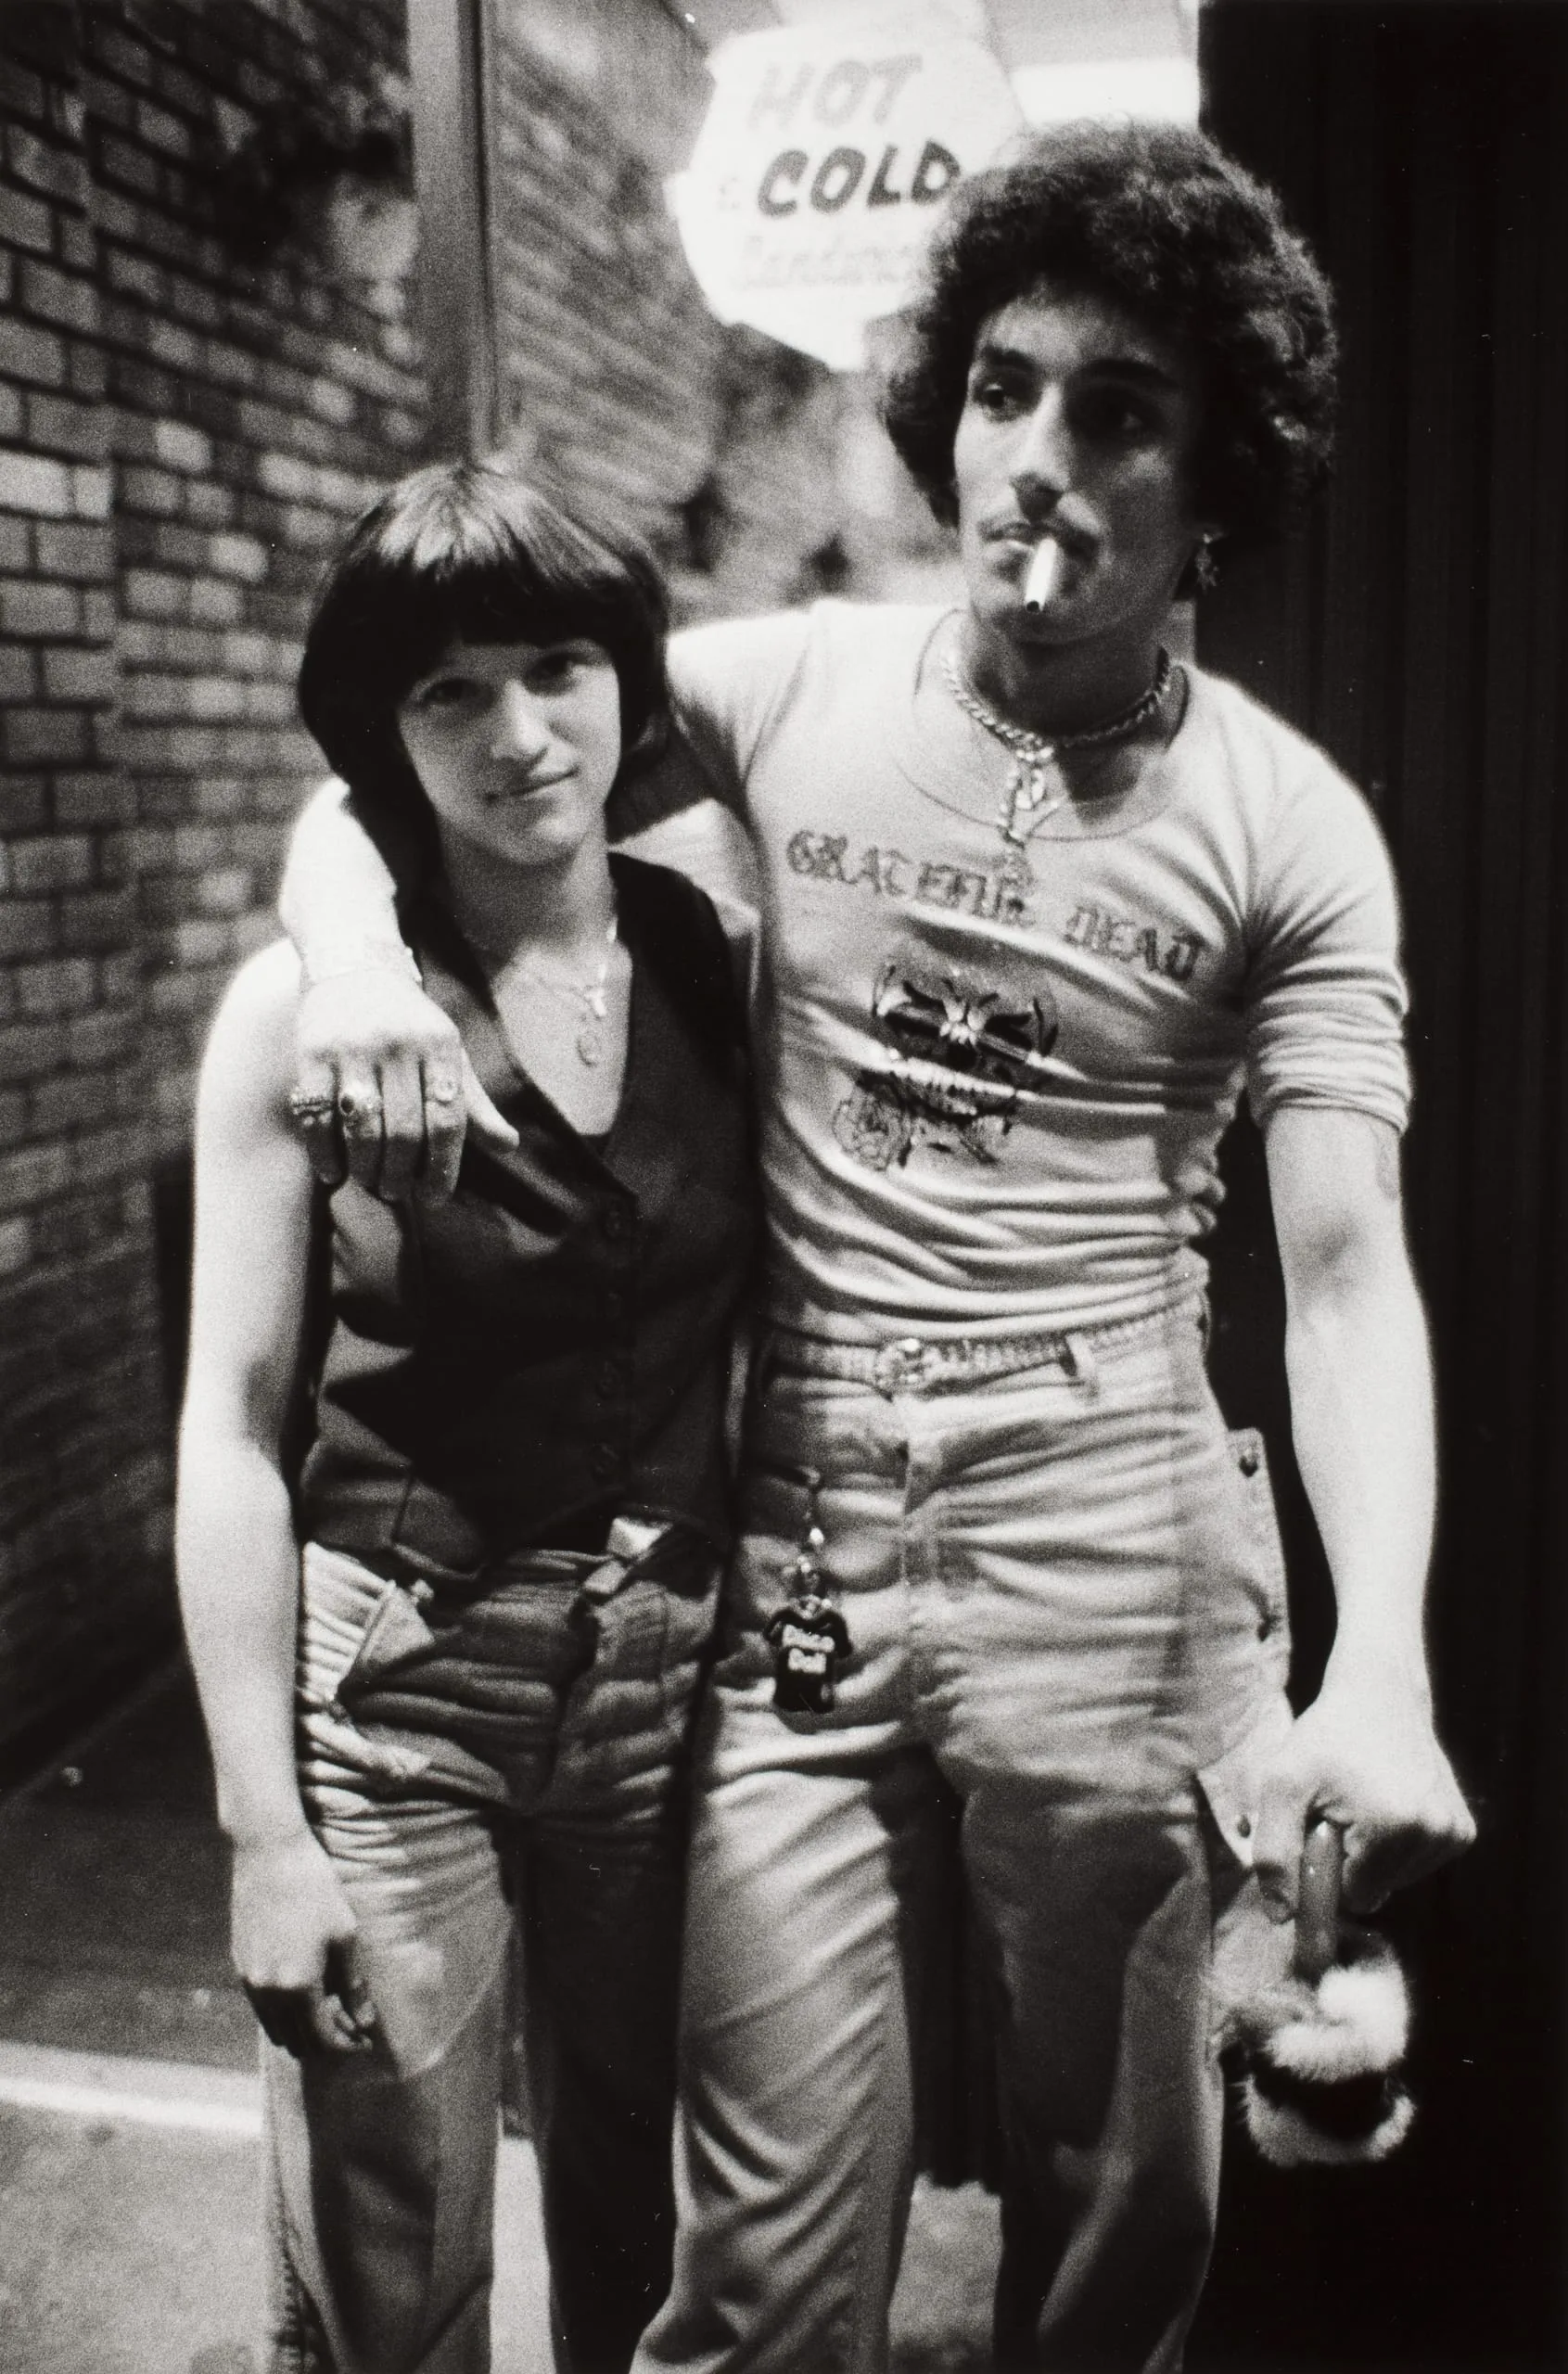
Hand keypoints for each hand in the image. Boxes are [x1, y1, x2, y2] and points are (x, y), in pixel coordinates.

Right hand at [230, 1829, 375, 2055]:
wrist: (268, 1853)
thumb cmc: (315, 1890)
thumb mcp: (344, 1935)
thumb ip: (353, 1984)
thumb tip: (365, 2022)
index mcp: (298, 1987)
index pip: (323, 2039)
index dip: (348, 2045)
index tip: (366, 2041)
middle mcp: (268, 1992)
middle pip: (296, 2042)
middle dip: (325, 2042)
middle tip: (350, 2027)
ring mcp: (249, 1980)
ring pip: (275, 2028)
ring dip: (301, 2031)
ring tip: (328, 2011)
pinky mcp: (239, 1964)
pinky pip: (261, 2007)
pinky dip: (282, 2012)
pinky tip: (303, 1991)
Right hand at [292, 968, 516, 1198]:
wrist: (353, 964)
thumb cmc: (410, 1021)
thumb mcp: (449, 1052)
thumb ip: (474, 1102)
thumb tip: (509, 1147)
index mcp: (440, 1045)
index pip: (448, 1119)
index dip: (444, 1166)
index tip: (436, 1197)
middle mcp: (399, 1045)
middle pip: (403, 1130)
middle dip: (401, 1173)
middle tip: (397, 1191)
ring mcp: (353, 1048)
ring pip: (360, 1127)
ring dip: (365, 1167)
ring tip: (371, 1182)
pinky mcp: (312, 1052)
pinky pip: (316, 1115)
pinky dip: (323, 1152)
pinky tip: (332, 1171)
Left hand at [1251, 1678, 1475, 1921]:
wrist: (1380, 1694)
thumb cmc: (1324, 1738)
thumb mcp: (1282, 1785)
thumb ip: (1274, 1854)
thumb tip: (1281, 1918)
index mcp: (1393, 1828)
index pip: (1353, 1897)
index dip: (1328, 1868)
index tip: (1320, 1827)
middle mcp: (1436, 1835)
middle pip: (1376, 1893)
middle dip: (1351, 1862)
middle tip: (1339, 1810)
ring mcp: (1455, 1834)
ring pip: (1396, 1882)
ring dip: (1372, 1854)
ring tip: (1363, 1801)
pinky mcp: (1464, 1831)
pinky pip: (1416, 1866)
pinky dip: (1396, 1846)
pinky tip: (1388, 1803)